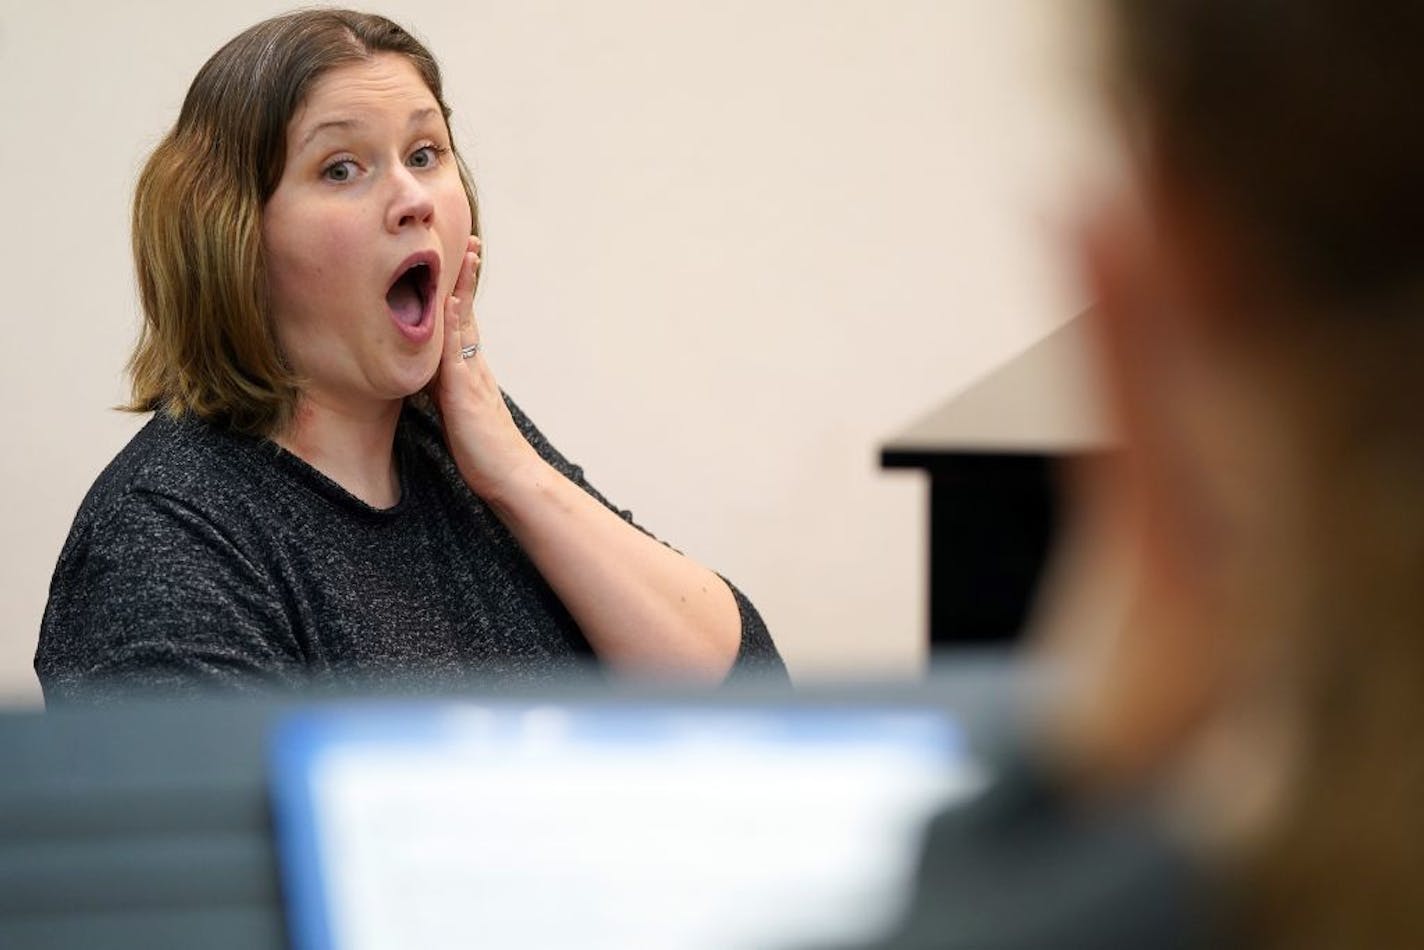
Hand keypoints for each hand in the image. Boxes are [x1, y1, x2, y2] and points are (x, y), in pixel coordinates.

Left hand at [429, 235, 540, 499]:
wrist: (511, 477)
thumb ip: (449, 402)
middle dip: (467, 281)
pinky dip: (455, 322)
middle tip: (471, 246)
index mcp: (471, 376)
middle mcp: (475, 369)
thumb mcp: (460, 421)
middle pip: (468, 316)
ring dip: (464, 289)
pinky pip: (457, 349)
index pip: (464, 330)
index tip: (462, 269)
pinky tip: (452, 300)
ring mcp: (472, 376)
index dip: (462, 299)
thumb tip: (431, 391)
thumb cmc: (487, 458)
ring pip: (465, 325)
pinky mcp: (465, 391)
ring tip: (467, 256)